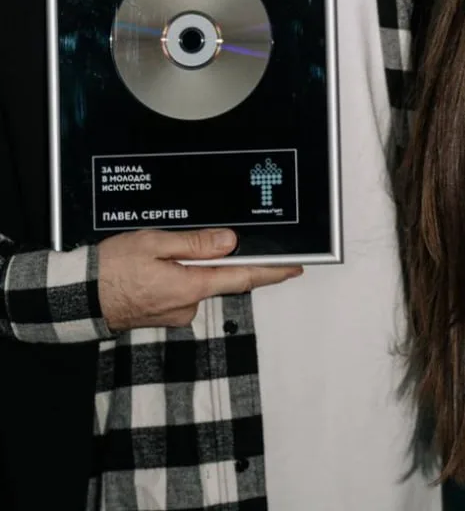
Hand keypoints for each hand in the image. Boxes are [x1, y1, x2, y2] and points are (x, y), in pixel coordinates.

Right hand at [97, 228, 301, 331]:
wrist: (80, 297)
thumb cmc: (112, 269)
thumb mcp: (156, 243)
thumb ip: (196, 244)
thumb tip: (230, 243)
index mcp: (190, 286)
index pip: (243, 278)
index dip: (272, 271)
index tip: (296, 266)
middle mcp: (188, 305)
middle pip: (221, 277)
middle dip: (221, 258)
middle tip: (209, 240)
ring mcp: (177, 313)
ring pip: (199, 282)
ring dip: (194, 265)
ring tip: (165, 251)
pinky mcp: (165, 314)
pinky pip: (183, 290)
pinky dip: (180, 276)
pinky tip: (160, 265)